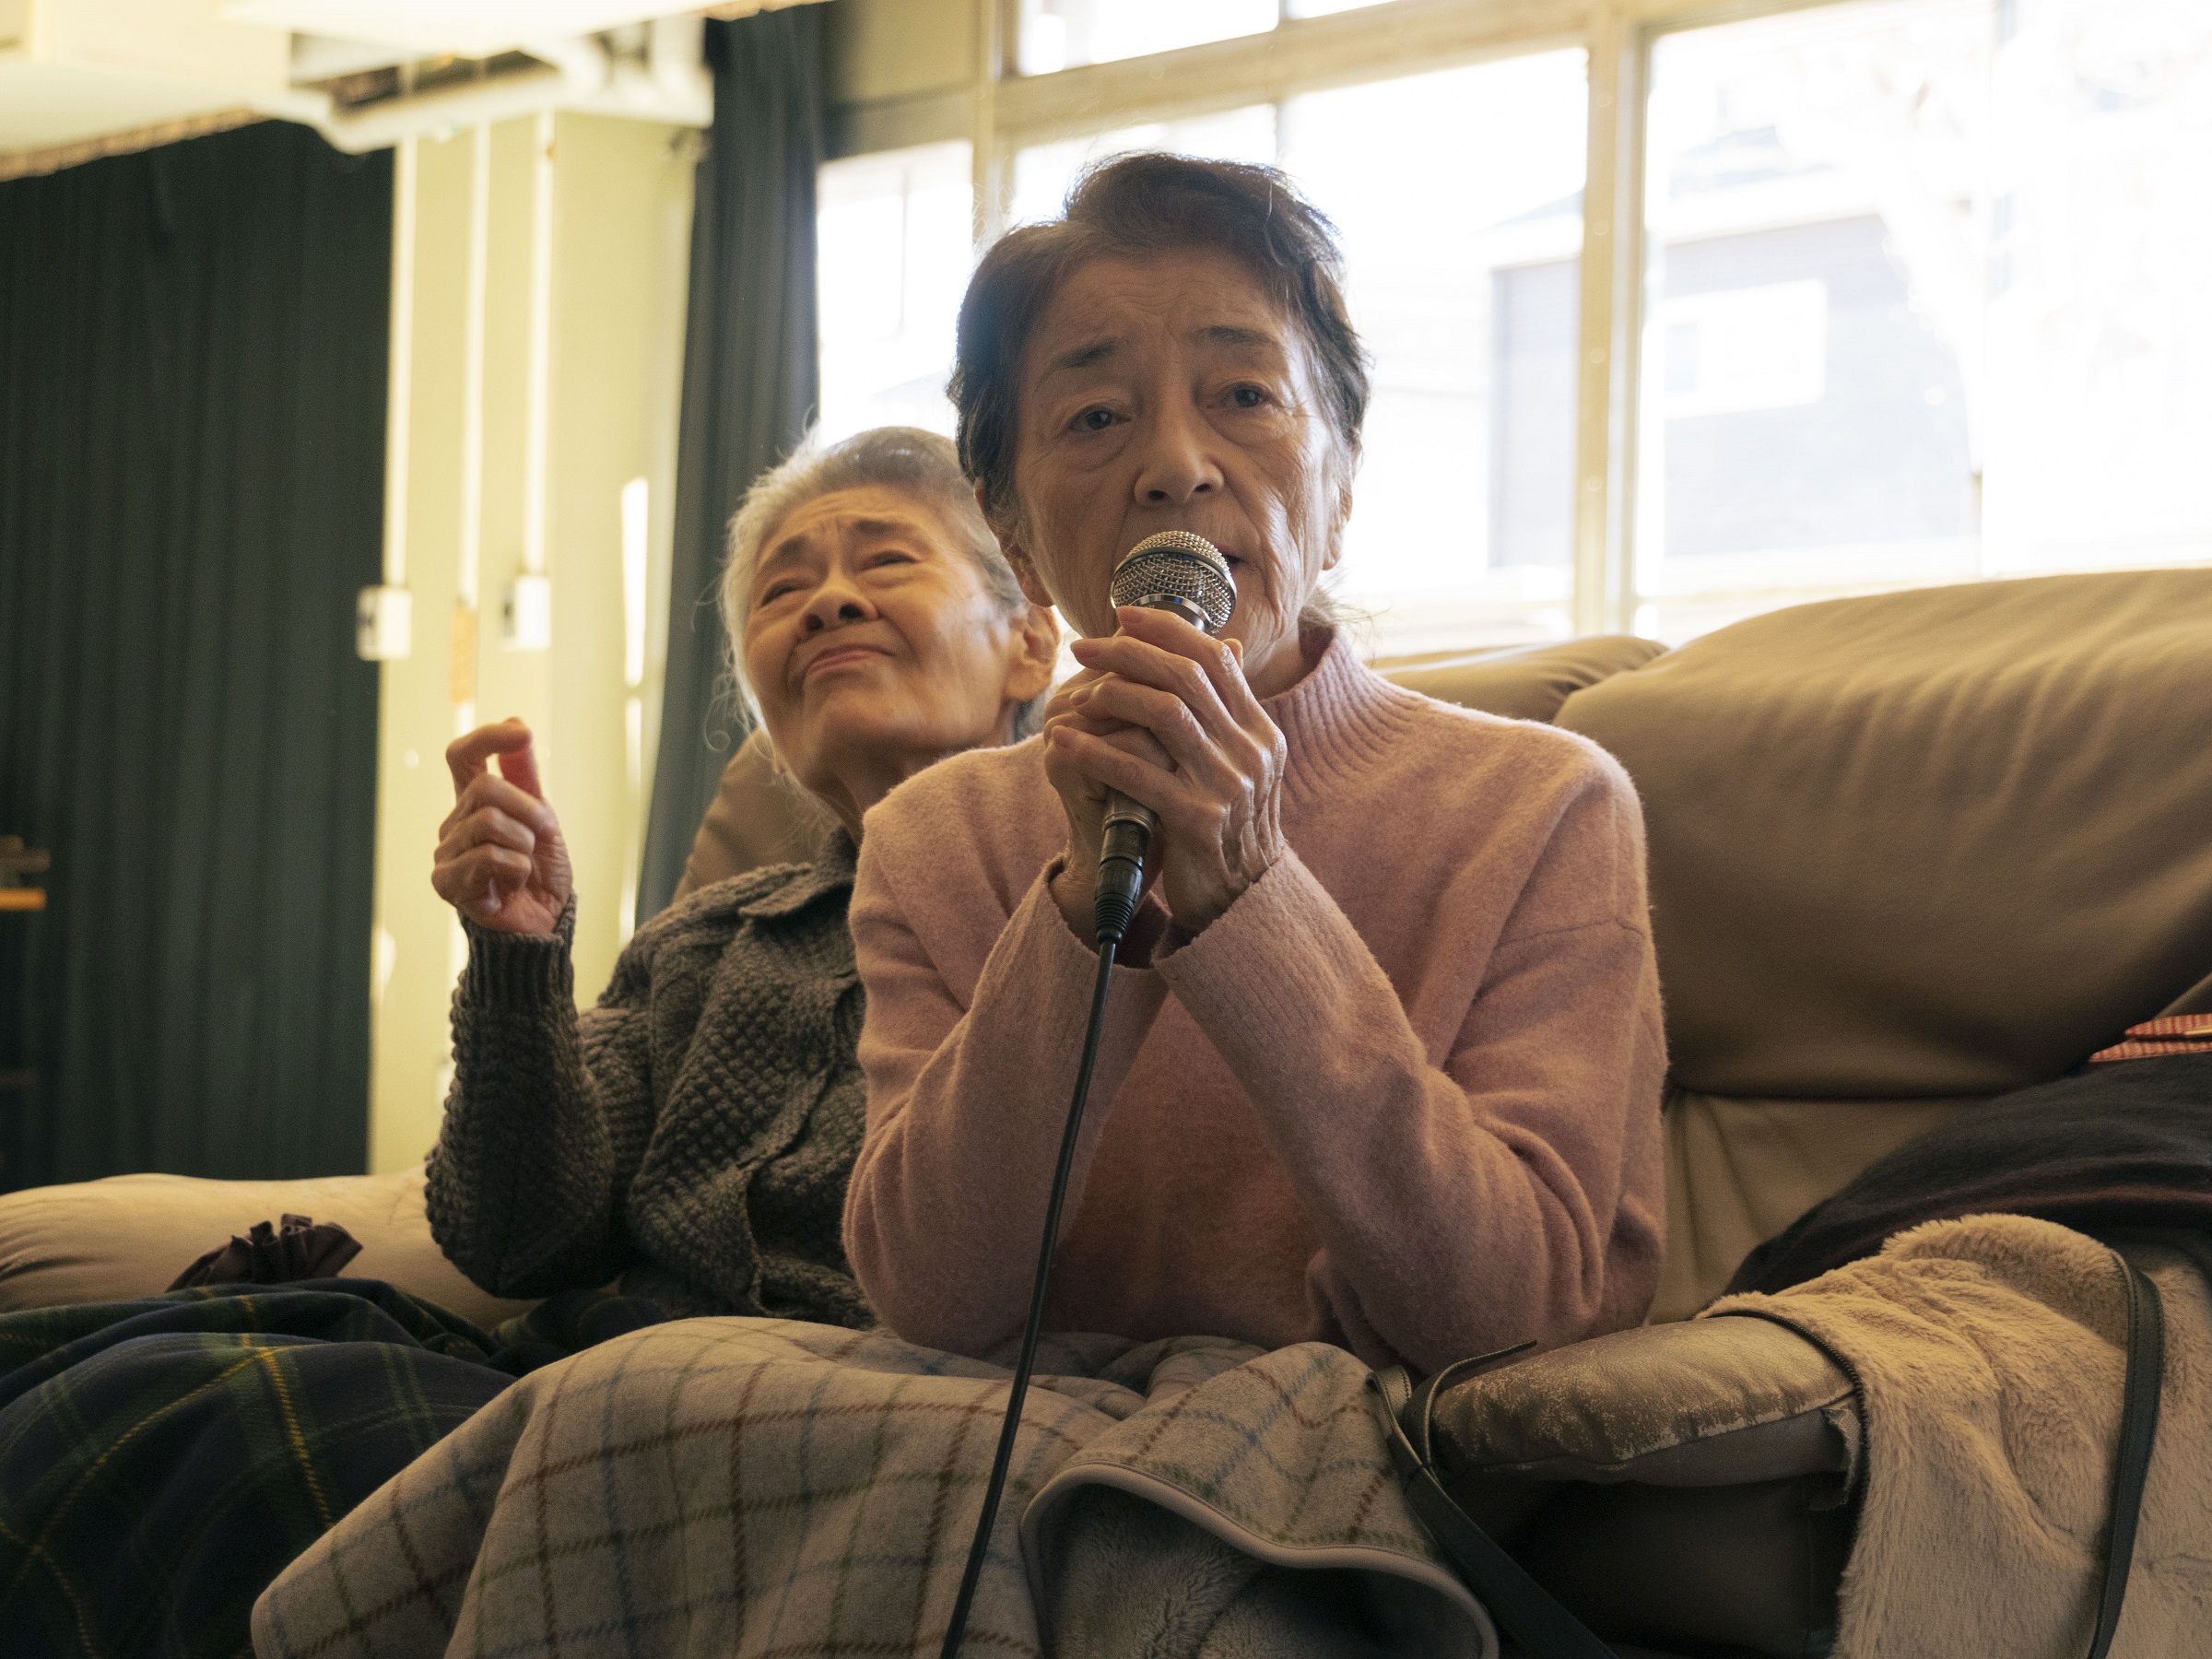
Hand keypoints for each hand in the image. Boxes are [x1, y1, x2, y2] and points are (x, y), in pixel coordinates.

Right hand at [433, 719, 571, 935]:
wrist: (544, 921)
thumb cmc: (539, 871)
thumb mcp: (540, 817)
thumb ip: (525, 775)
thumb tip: (516, 723)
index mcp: (472, 803)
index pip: (461, 755)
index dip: (487, 737)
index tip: (521, 733)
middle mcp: (453, 822)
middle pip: (486, 787)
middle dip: (529, 810)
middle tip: (540, 837)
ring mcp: (446, 852)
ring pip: (489, 821)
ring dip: (524, 843)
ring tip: (524, 866)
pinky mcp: (447, 882)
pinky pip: (488, 856)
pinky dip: (516, 869)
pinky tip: (513, 884)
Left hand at [1043, 607, 1288, 935]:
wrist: (1244, 906)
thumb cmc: (1225, 831)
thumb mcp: (1236, 768)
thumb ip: (1225, 715)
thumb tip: (1219, 647)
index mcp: (1262, 732)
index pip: (1216, 659)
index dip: (1168, 630)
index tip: (1124, 615)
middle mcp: (1252, 752)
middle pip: (1187, 677)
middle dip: (1130, 653)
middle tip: (1083, 647)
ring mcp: (1230, 786)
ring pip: (1166, 714)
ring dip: (1111, 695)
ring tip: (1072, 696)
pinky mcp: (1200, 821)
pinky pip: (1139, 772)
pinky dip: (1095, 751)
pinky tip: (1061, 742)